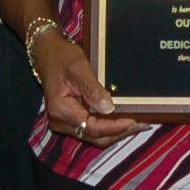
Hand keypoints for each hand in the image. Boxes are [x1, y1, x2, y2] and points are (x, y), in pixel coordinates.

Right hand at [33, 31, 141, 145]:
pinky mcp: (70, 120)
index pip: (91, 127)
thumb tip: (109, 108)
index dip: (114, 127)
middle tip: (143, 125)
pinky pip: (91, 129)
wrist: (47, 52)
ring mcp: (64, 123)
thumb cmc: (61, 56)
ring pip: (94, 136)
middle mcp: (60, 121)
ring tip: (138, 124)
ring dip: (115, 132)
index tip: (134, 121)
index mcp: (61, 109)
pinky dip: (108, 127)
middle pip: (94, 136)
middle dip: (119, 133)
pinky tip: (123, 121)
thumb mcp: (79, 68)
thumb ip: (93, 89)